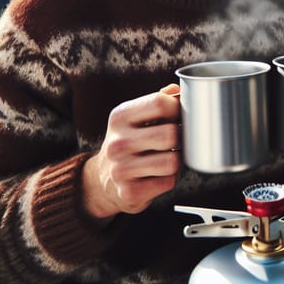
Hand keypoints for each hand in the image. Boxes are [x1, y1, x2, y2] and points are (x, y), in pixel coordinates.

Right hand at [82, 84, 181, 220]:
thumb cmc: (129, 142)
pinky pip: (168, 182)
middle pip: (170, 134)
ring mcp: (121, 170)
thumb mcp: (136, 117)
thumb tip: (177, 90)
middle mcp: (117, 143)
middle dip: (180, 138)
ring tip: (167, 157)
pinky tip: (159, 174)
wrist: (103, 180)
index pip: (160, 103)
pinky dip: (169, 178)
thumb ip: (158, 101)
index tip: (180, 115)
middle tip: (176, 140)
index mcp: (120, 117)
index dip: (178, 108)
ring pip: (172, 162)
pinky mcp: (130, 192)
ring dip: (176, 160)